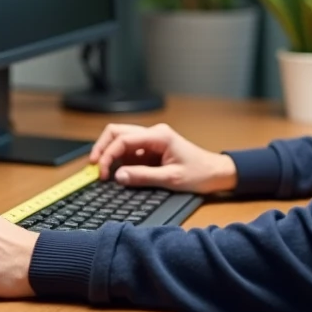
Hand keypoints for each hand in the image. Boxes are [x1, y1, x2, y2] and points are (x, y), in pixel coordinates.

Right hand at [90, 123, 236, 193]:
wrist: (217, 173)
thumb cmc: (200, 173)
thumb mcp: (171, 179)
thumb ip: (143, 176)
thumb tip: (118, 177)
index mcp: (158, 136)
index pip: (123, 139)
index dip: (108, 155)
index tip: (102, 173)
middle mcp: (153, 133)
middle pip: (117, 132)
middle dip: (102, 148)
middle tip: (94, 167)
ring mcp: (151, 140)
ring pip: (121, 139)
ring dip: (109, 153)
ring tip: (102, 172)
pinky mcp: (151, 150)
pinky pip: (129, 151)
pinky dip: (119, 160)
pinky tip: (115, 172)